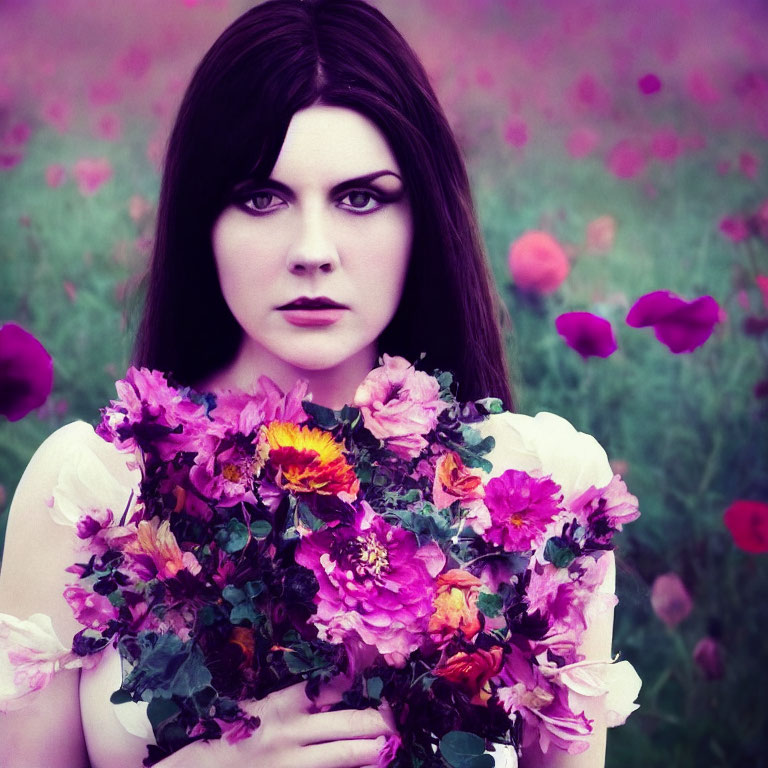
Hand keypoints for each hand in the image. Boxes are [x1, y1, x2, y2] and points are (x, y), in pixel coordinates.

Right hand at [199, 678, 395, 767]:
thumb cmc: (237, 732)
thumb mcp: (261, 705)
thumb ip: (297, 697)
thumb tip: (341, 684)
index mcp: (283, 703)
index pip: (333, 684)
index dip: (360, 679)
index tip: (377, 676)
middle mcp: (292, 732)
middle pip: (350, 721)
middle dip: (379, 719)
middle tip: (393, 717)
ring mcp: (294, 764)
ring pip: (348, 755)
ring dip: (375, 749)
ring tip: (389, 744)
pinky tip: (368, 767)